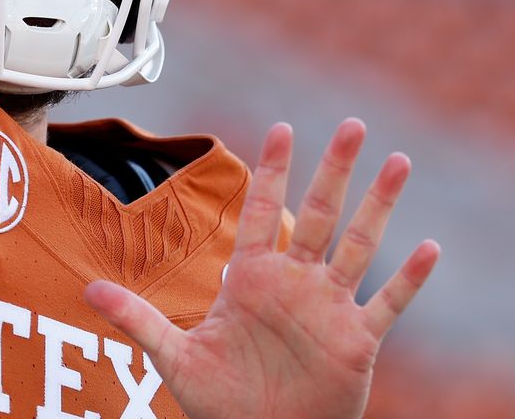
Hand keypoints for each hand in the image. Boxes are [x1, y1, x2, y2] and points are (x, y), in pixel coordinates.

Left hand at [84, 119, 439, 418]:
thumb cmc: (219, 402)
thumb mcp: (175, 358)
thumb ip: (137, 319)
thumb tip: (86, 290)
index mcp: (252, 278)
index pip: (264, 211)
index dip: (274, 170)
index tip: (284, 127)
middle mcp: (295, 283)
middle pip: (320, 213)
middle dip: (335, 169)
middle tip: (354, 123)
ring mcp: (328, 309)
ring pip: (360, 245)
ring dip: (380, 205)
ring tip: (400, 161)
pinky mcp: (355, 342)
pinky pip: (387, 303)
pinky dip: (409, 278)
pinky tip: (429, 247)